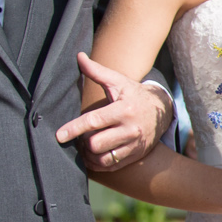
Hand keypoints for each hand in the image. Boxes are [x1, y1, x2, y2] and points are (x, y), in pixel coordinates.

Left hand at [61, 52, 172, 170]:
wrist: (162, 111)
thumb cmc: (133, 94)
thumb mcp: (118, 82)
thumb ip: (96, 72)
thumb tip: (79, 56)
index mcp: (124, 109)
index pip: (94, 121)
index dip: (74, 129)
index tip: (59, 135)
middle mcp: (131, 129)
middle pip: (96, 143)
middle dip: (82, 141)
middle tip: (78, 136)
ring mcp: (134, 144)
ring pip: (103, 157)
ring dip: (88, 153)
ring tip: (85, 145)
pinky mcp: (136, 154)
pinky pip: (111, 165)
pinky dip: (97, 162)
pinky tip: (92, 154)